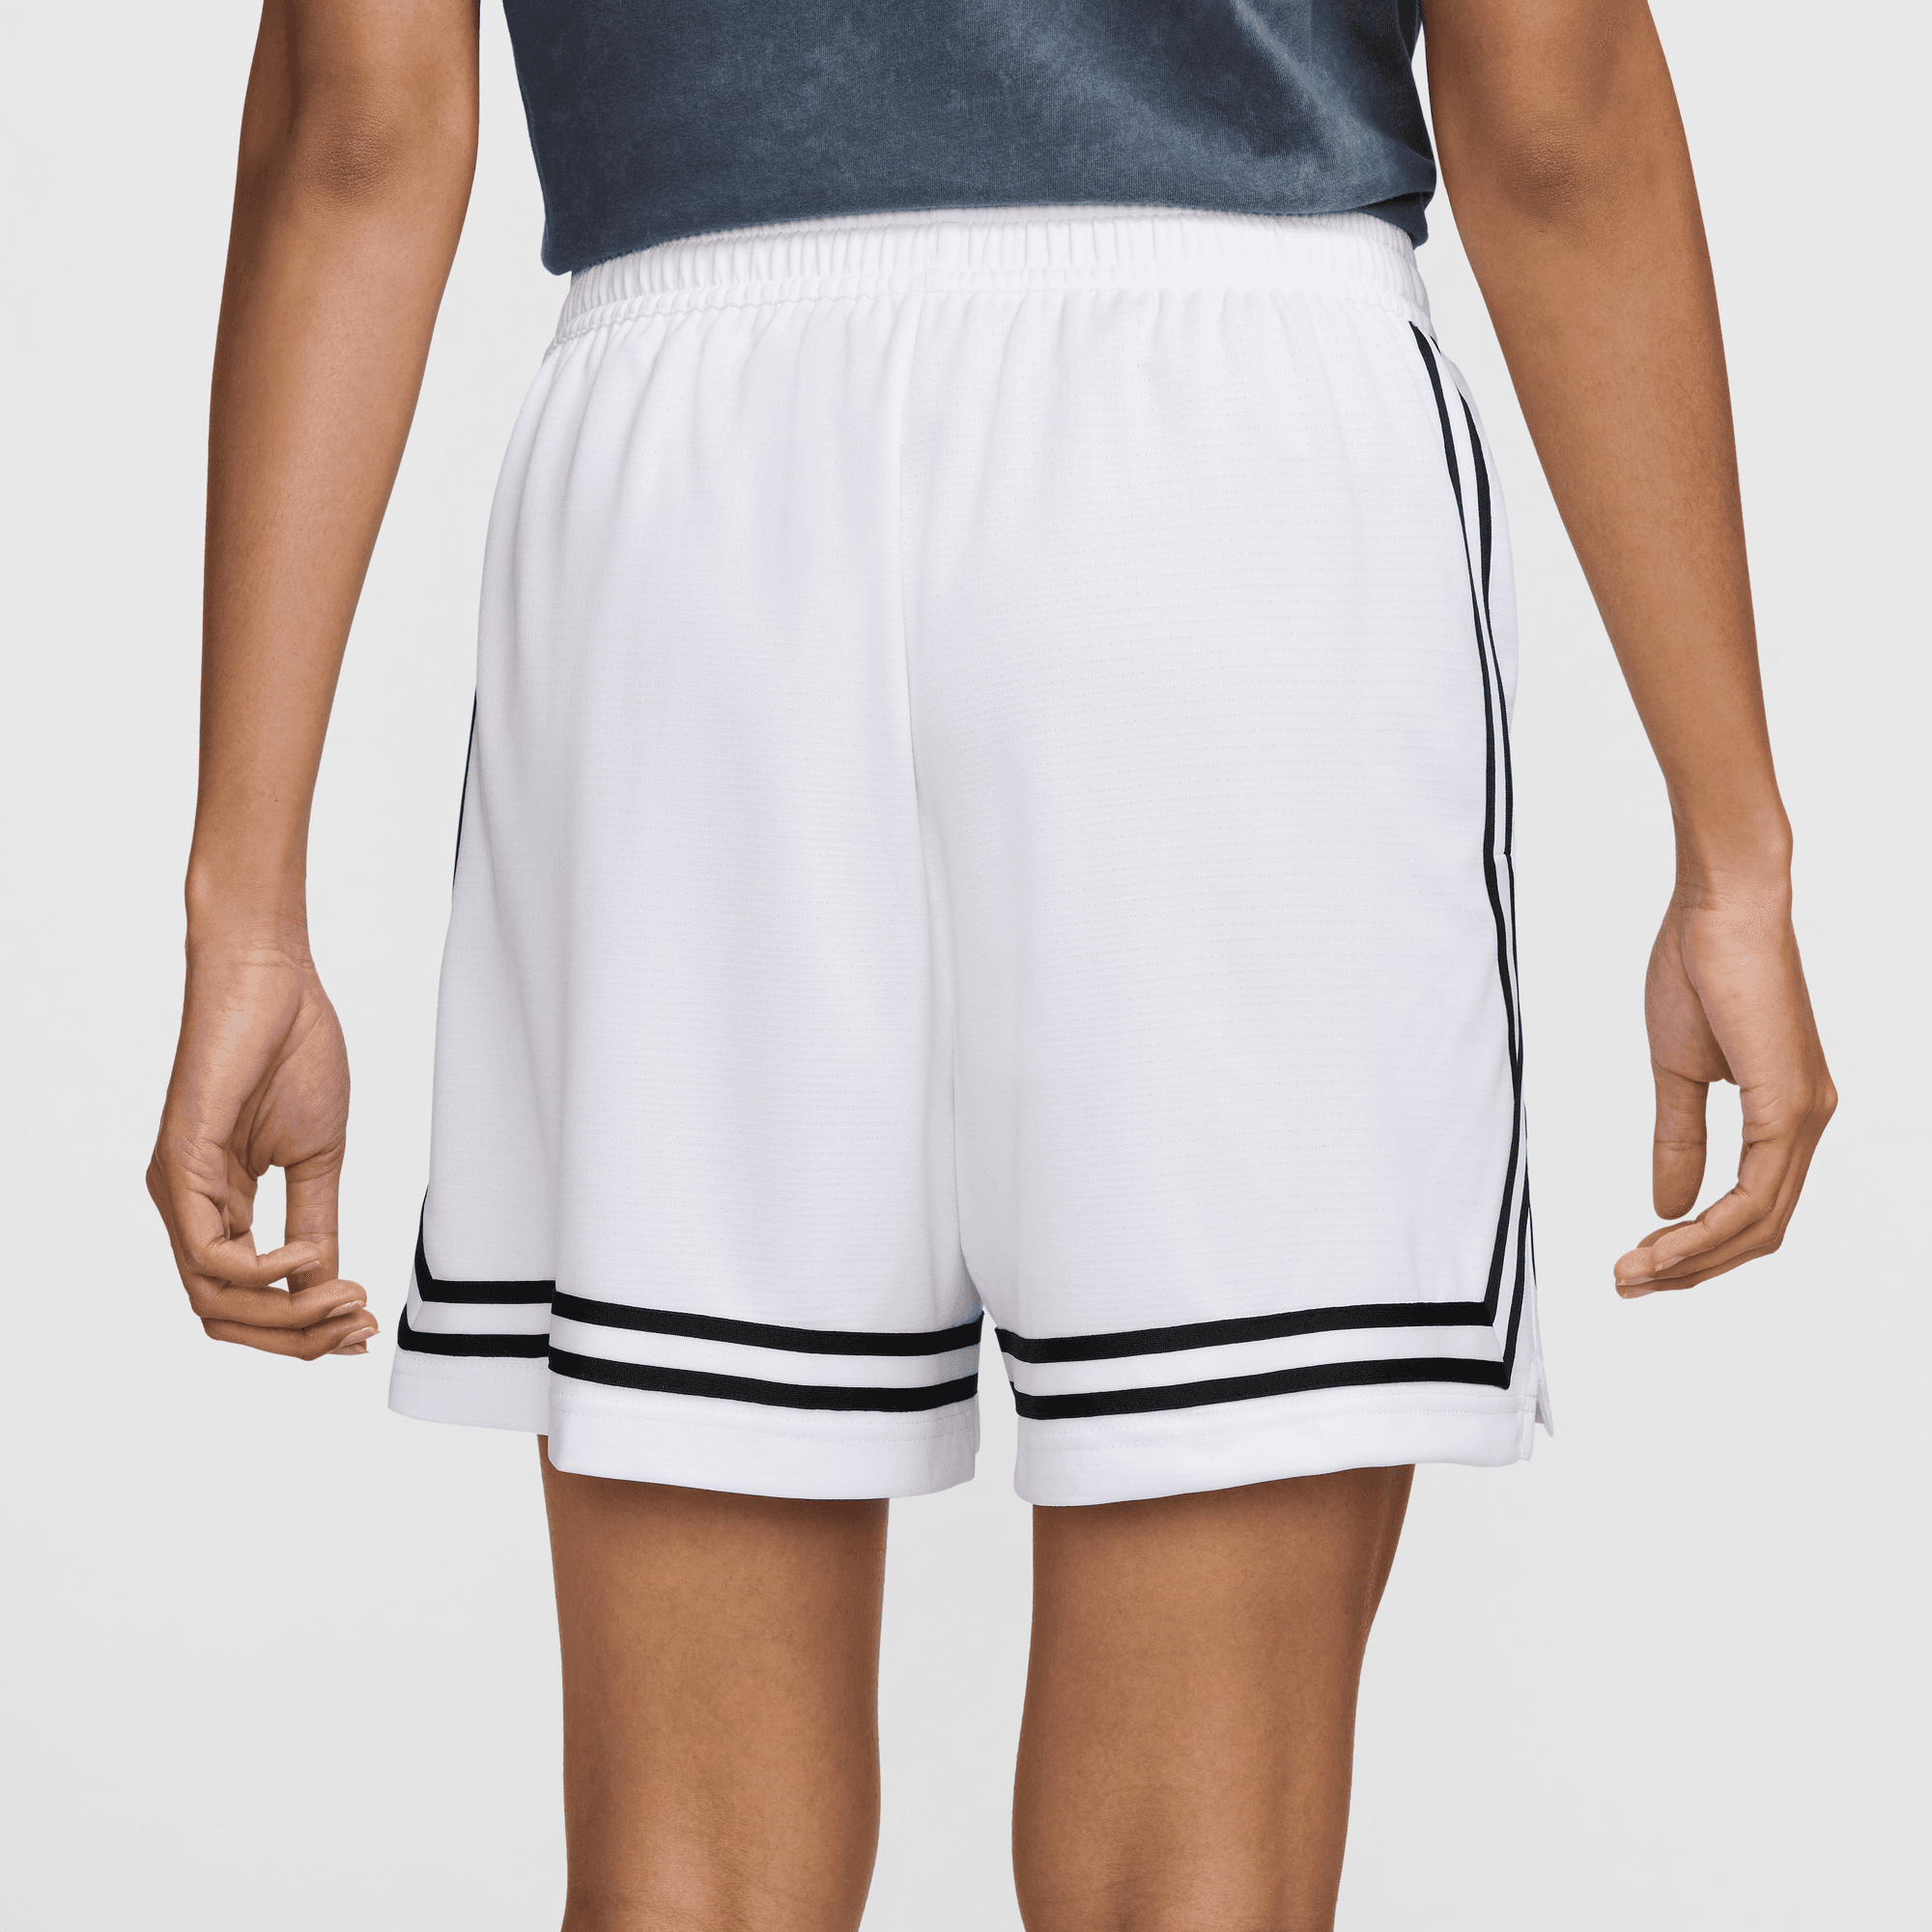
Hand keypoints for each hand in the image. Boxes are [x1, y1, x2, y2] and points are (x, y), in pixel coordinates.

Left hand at [148, 933, 375, 1356]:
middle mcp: (187, 1207)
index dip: (301, 1330)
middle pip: (224, 1315)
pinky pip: (208, 1251)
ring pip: (214, 1298)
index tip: (363, 1328)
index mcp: (217, 1205)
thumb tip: (326, 1289)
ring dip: (286, 1314)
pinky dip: (264, 1269)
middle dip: (296, 1338)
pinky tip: (309, 1254)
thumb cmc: (293, 1050)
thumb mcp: (317, 1159)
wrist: (274, 981)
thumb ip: (317, 1227)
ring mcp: (177, 1190)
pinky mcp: (179, 1165)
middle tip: (357, 1328)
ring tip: (344, 1299)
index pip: (243, 1299)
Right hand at [1614, 882, 1833, 1294]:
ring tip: (1634, 1274)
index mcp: (1785, 1112)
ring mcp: (1805, 1115)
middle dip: (1692, 1268)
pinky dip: (1710, 1230)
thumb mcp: (1678, 1071)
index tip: (1636, 1262)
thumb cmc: (1700, 966)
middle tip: (1627, 1283)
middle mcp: (1807, 1120)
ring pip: (1760, 1224)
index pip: (1751, 1208)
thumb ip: (1679, 1139)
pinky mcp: (1790, 1104)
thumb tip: (1668, 1205)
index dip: (1695, 1247)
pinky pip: (1756, 1194)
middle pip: (1759, 1231)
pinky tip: (1665, 1241)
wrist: (1723, 904)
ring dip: (1695, 1259)